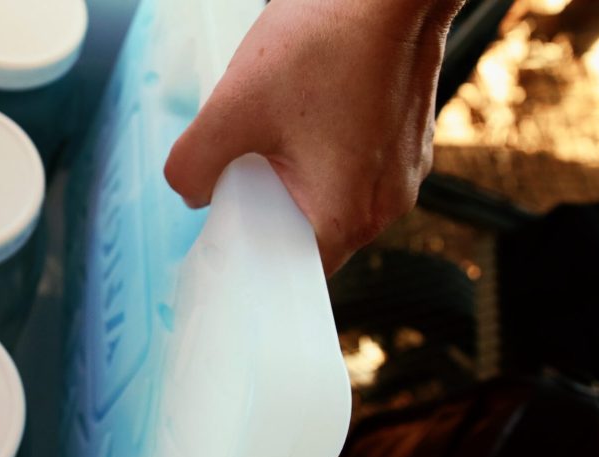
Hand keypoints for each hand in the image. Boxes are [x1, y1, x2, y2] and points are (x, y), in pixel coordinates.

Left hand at [164, 0, 462, 274]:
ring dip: (296, 171)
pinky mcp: (408, 137)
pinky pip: (355, 161)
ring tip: (271, 128)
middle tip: (238, 167)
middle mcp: (387, 204)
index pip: (290, 270)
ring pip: (332, 192)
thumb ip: (193, 165)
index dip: (251, 253)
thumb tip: (190, 192)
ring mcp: (404, 170)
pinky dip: (325, 146)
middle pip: (310, 231)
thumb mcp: (232, 109)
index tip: (225, 228)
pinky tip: (304, 106)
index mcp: (349, 217)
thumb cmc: (325, 44)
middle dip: (268, 204)